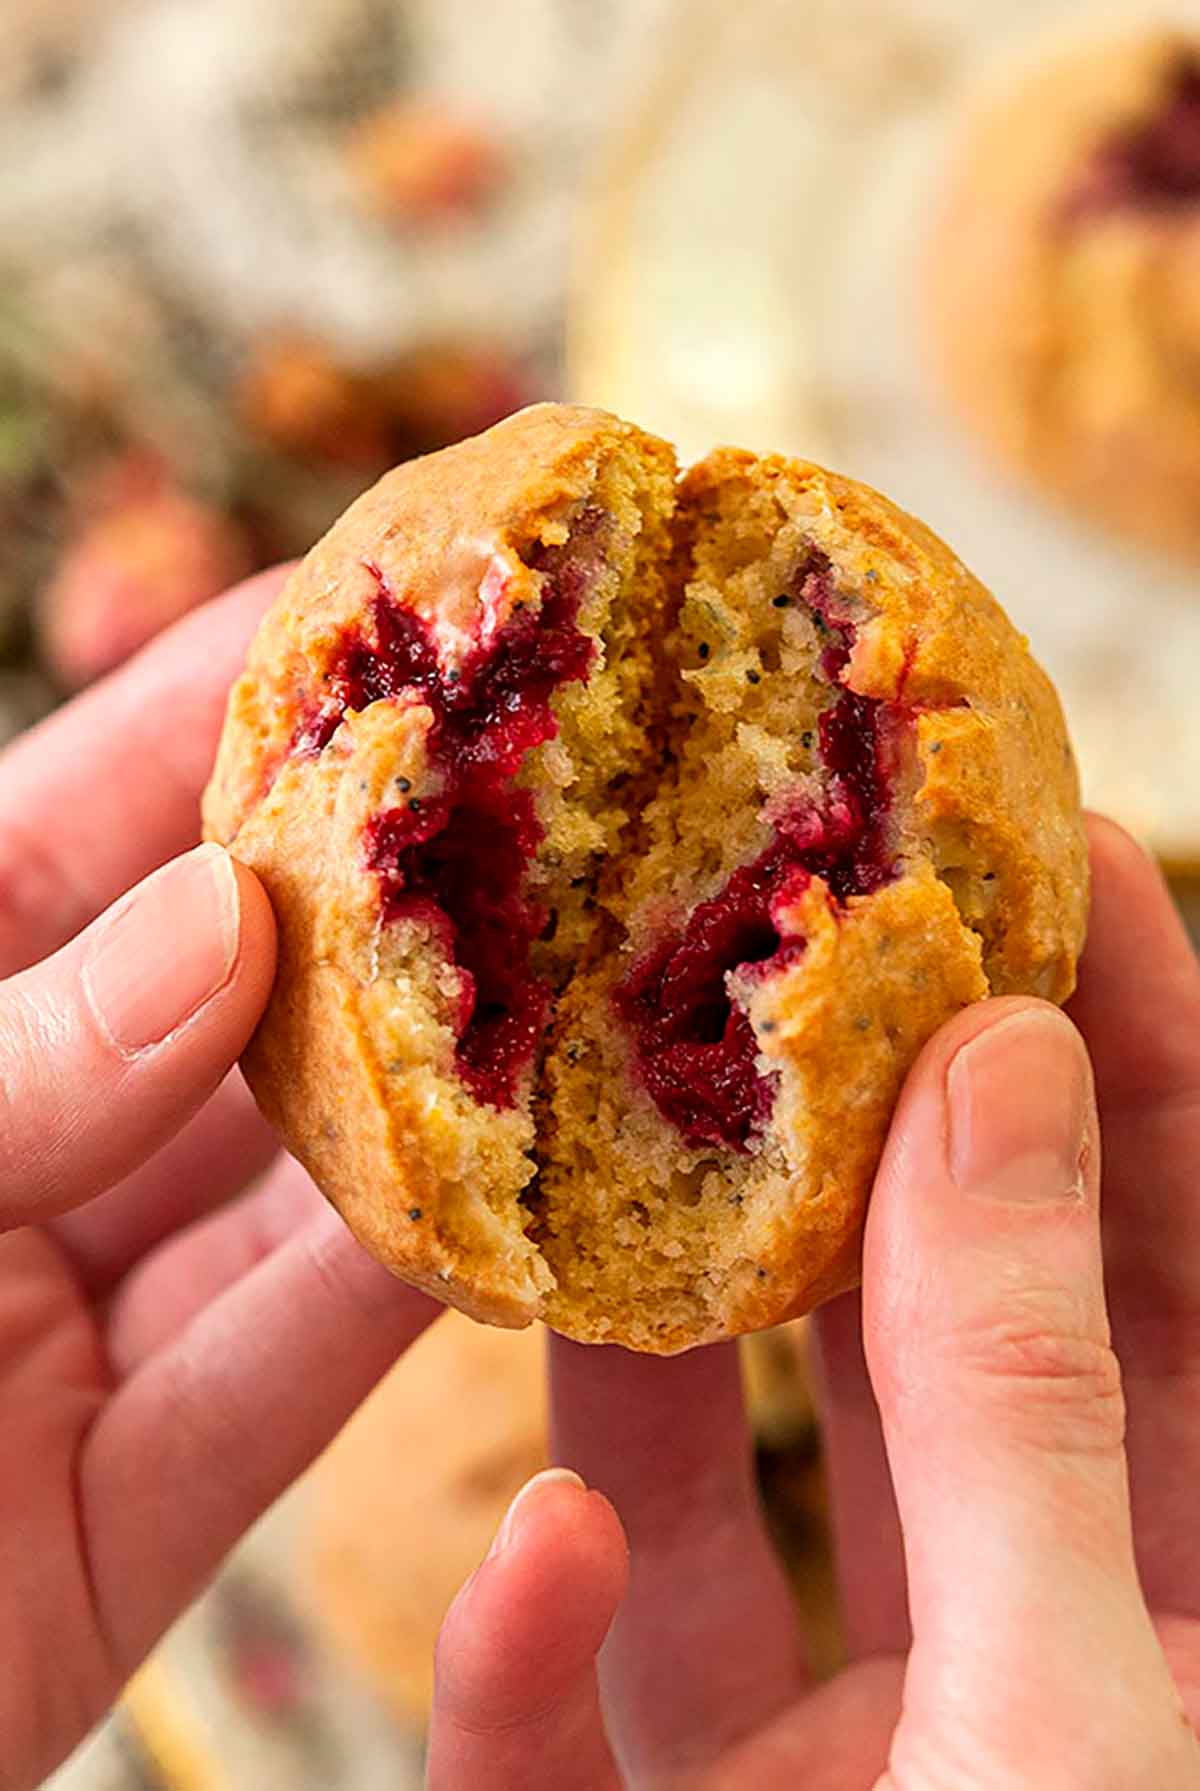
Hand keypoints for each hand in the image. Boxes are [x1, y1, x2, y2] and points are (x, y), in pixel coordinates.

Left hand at [0, 572, 434, 1790]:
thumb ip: (3, 1060)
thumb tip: (225, 921)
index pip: (78, 824)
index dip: (229, 704)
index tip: (393, 603)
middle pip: (215, 1001)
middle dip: (379, 902)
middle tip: (550, 794)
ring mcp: (55, 1331)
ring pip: (274, 1195)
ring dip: (429, 1107)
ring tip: (582, 989)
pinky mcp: (116, 1513)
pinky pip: (272, 1387)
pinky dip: (394, 1307)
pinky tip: (526, 1211)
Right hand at [427, 818, 1199, 1788]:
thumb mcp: (1062, 1716)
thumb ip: (1017, 1399)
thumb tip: (989, 1069)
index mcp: (1183, 1613)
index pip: (1183, 1274)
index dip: (1138, 1057)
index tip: (1060, 861)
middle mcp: (1010, 1659)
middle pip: (936, 1343)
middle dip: (854, 1145)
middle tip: (772, 940)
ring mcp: (837, 1763)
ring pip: (719, 1507)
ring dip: (641, 1352)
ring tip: (581, 1162)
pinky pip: (560, 1736)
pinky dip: (517, 1648)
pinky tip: (527, 1550)